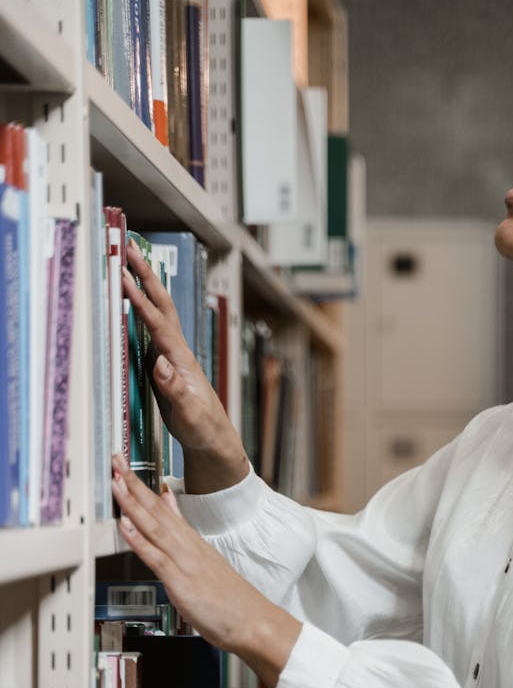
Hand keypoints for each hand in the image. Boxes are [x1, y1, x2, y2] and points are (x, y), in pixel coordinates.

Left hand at [111, 454, 300, 687]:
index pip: (164, 509)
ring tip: (116, 481)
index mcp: (193, 543)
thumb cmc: (232, 601)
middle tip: (116, 459)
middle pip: (157, 511)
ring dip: (133, 503)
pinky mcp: (182, 582)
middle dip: (133, 485)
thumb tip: (172, 514)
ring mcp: (185, 562)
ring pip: (154, 527)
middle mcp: (189, 547)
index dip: (143, 488)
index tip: (127, 468)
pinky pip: (156, 557)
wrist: (255, 622)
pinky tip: (125, 525)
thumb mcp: (207, 563)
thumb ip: (186, 537)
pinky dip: (139, 540)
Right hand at [122, 240, 248, 493]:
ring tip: (127, 264)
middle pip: (162, 306)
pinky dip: (140, 310)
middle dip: (146, 276)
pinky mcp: (166, 365)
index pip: (158, 323)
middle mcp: (178, 351)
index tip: (123, 275)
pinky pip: (151, 329)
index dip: (140, 299)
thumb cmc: (203, 428)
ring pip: (157, 314)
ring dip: (144, 288)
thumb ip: (175, 389)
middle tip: (128, 248)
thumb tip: (160, 362)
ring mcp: (172, 356)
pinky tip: (129, 304)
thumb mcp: (189, 414)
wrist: (214, 439)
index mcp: (182, 360)